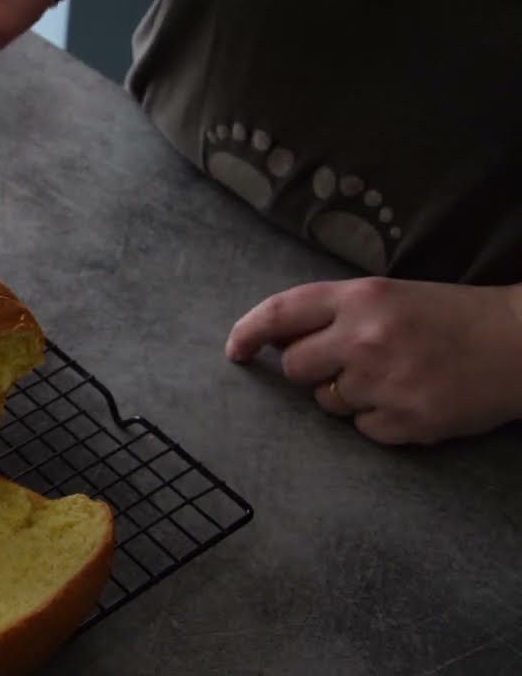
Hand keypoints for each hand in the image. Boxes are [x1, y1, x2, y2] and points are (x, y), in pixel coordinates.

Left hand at [225, 277, 521, 444]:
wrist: (520, 344)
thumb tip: (278, 342)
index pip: (280, 313)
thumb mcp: (388, 296)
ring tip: (393, 376)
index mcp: (360, 298)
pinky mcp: (405, 421)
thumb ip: (333, 314)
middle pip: (294, 368)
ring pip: (326, 402)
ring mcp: (385, 382)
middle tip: (349, 361)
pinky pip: (362, 429)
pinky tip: (411, 398)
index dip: (247, 332)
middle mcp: (365, 338)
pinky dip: (379, 420)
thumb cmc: (449, 317)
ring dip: (347, 395)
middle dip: (310, 370)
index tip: (234, 351)